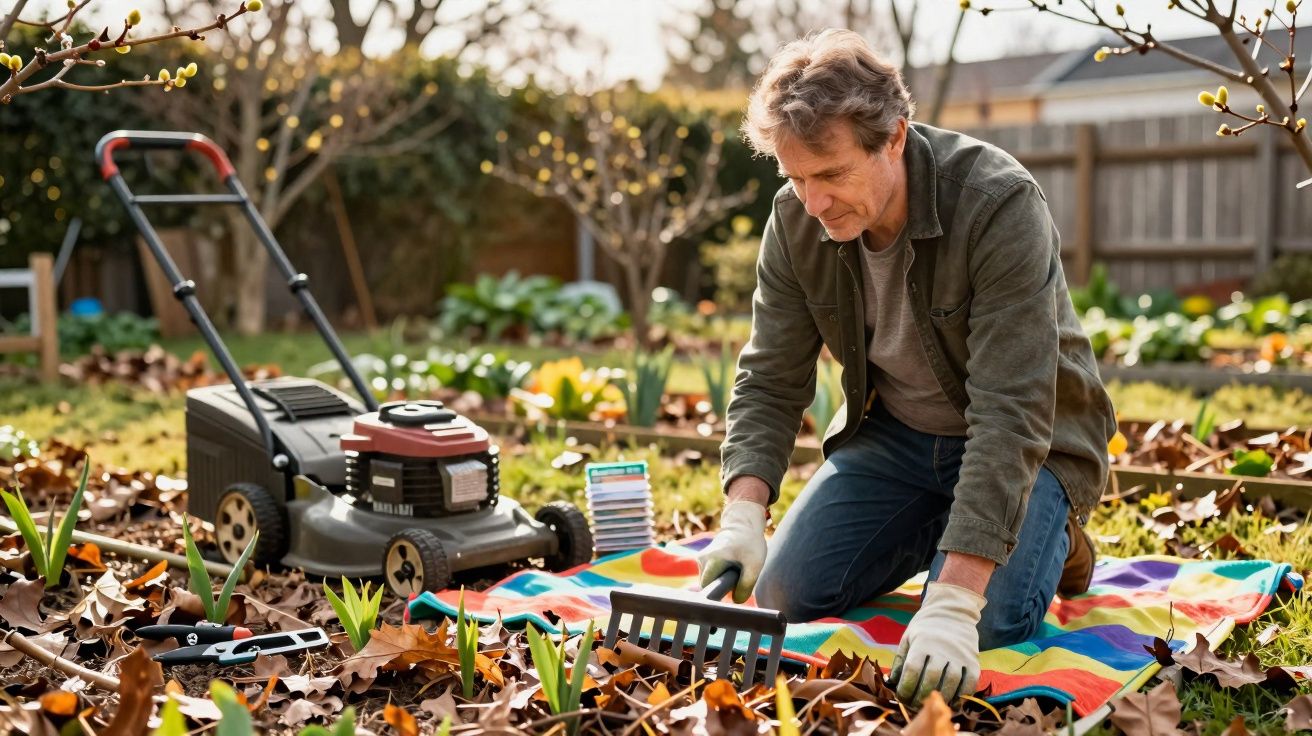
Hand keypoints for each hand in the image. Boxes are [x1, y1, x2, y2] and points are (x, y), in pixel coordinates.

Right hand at [696, 499, 766, 603]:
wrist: (742, 525)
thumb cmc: (750, 544)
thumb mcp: (755, 564)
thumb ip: (746, 585)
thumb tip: (735, 601)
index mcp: (713, 559)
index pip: (707, 587)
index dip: (715, 597)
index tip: (724, 601)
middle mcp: (702, 559)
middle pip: (708, 586)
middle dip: (721, 588)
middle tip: (737, 581)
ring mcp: (700, 558)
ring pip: (708, 581)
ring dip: (720, 581)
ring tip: (735, 571)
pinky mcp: (702, 559)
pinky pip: (709, 575)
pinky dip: (719, 576)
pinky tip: (729, 568)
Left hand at [889, 582, 985, 704]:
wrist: (953, 611)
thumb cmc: (925, 628)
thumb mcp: (908, 637)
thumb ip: (901, 660)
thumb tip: (891, 683)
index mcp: (922, 643)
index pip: (912, 670)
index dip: (906, 688)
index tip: (902, 697)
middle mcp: (941, 649)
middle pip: (930, 679)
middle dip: (921, 696)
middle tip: (915, 706)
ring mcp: (959, 655)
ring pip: (950, 683)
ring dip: (940, 699)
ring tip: (932, 706)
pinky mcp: (973, 660)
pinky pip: (969, 683)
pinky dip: (961, 696)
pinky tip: (952, 702)